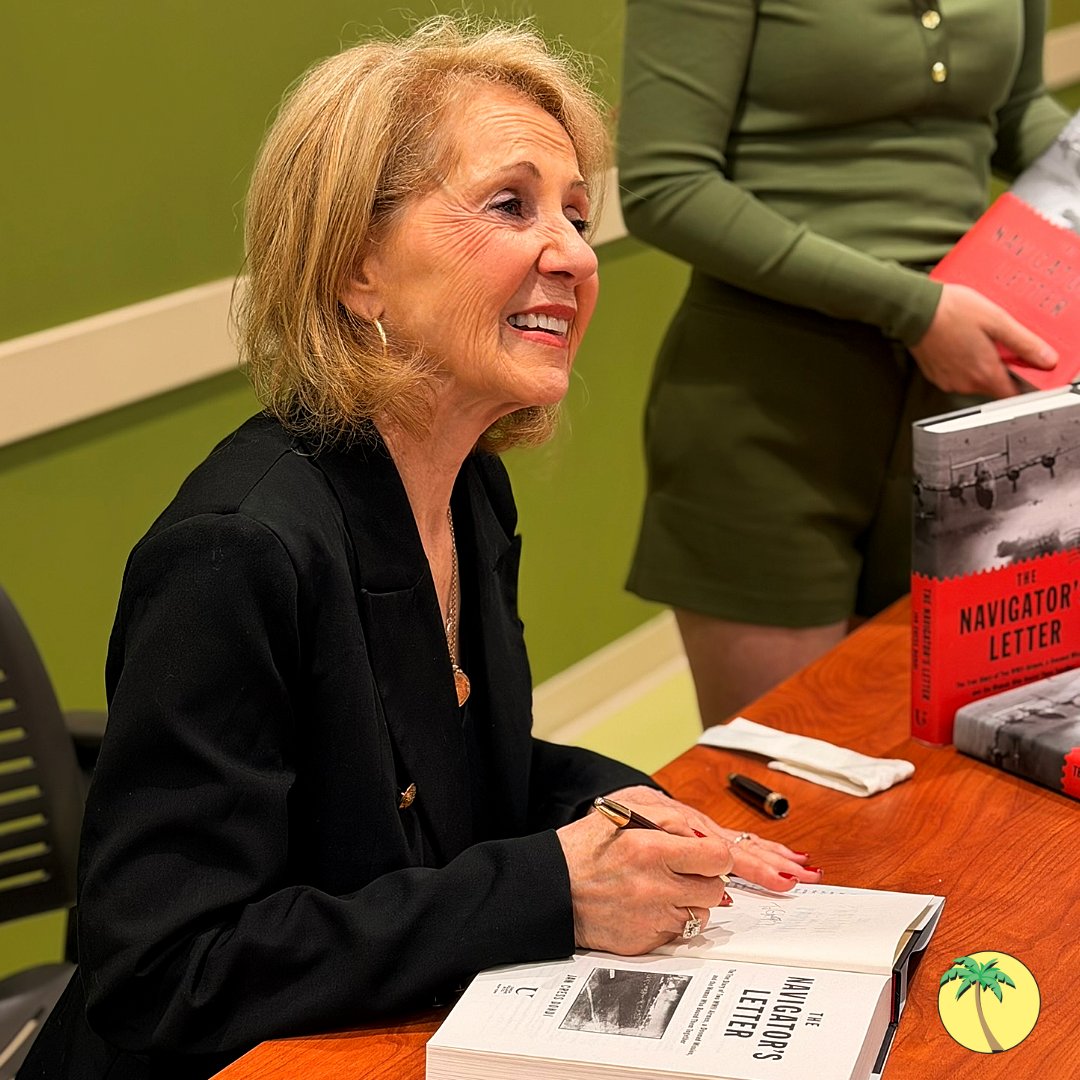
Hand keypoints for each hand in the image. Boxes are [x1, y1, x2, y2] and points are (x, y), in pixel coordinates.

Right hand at [556, 787, 821, 955]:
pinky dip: (672, 919)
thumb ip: (673, 818)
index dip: (720, 856)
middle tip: (686, 870)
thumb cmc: (587, 846)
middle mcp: (655, 885)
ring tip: (661, 886)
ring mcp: (651, 917)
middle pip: (718, 888)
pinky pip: (680, 932)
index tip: (719, 857)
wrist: (551, 889)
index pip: (718, 854)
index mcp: (652, 846)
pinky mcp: (646, 941)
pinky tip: (647, 906)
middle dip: (708, 878)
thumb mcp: (626, 810)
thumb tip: (710, 837)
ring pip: (703, 912)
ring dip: (692, 899)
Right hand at [910, 283, 1055, 397]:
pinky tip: (960, 344)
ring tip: (976, 341)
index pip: (1014, 394)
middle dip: (1000, 368)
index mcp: (984, 373)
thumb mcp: (998, 321)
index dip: (1023, 380)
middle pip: (994, 386)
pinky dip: (963, 364)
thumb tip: (1046, 359)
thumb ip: (1024, 343)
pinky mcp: (936, 376)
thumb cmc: (952, 312)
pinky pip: (958, 376)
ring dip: (980, 365)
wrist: (916, 310)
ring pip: (975, 381)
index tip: (1024, 366)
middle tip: (998, 344)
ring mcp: (949, 381)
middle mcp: (966, 383)